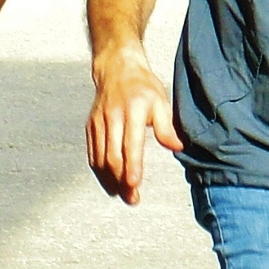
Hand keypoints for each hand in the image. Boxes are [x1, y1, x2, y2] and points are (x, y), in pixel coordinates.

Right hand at [85, 51, 184, 204]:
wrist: (117, 70)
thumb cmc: (143, 88)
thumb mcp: (162, 102)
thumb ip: (167, 127)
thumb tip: (178, 147)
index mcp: (133, 112)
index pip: (131, 145)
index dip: (132, 166)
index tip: (134, 184)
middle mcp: (112, 118)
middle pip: (113, 157)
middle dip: (121, 181)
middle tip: (132, 198)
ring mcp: (98, 124)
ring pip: (100, 159)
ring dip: (109, 180)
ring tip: (121, 195)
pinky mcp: (90, 128)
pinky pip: (92, 154)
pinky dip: (99, 171)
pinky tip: (109, 182)